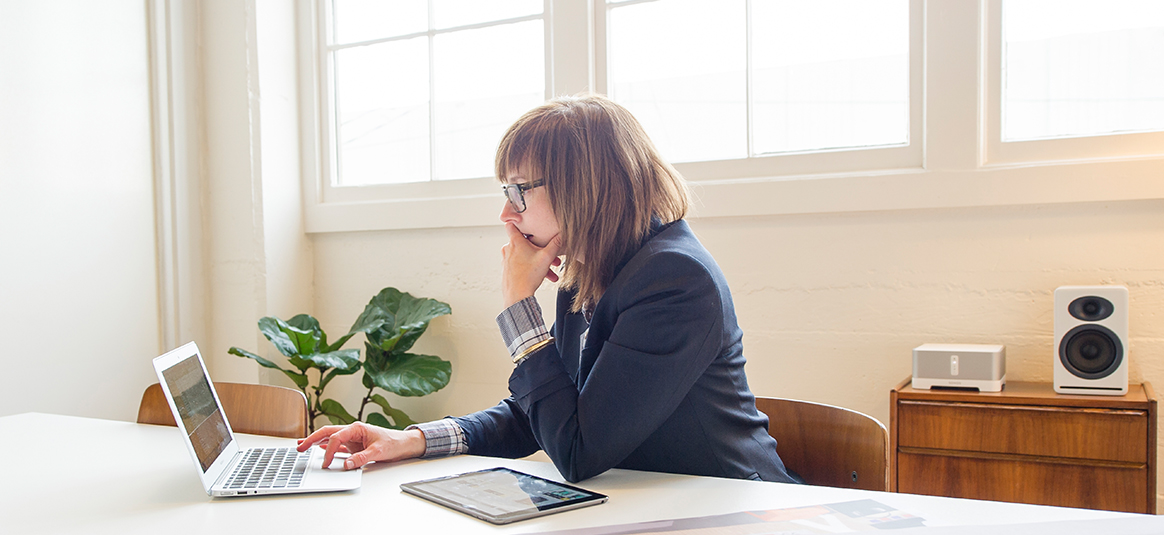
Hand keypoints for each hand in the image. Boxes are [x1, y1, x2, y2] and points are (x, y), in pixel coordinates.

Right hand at [296, 422, 424, 469]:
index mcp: (357, 428)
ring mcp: (352, 438)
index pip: (336, 437)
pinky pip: (336, 445)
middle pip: (327, 432)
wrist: (404, 444)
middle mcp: (353, 431)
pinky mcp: (354, 445)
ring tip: (302, 445)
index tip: (326, 464)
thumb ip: (361, 458)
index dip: (328, 451)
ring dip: (316, 441)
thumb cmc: (394, 443)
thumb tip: (347, 465)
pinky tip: (318, 448)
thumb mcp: (378, 452)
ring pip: (330, 438)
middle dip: (312, 439)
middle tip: (299, 447)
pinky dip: (326, 446)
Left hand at [501, 222, 561, 306]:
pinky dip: (531, 267)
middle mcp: (509, 249)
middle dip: (539, 249)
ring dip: (538, 261)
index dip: (517, 221)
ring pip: (525, 256)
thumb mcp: (547, 257)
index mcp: (515, 242)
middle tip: (550, 256)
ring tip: (550, 271)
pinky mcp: (508, 270)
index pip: (511, 224)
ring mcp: (507, 260)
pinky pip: (521, 265)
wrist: (517, 296)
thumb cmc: (528, 276)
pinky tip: (542, 275)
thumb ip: (556, 243)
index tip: (524, 221)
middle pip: (524, 243)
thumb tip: (563, 234)